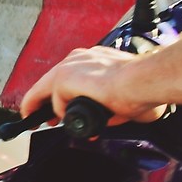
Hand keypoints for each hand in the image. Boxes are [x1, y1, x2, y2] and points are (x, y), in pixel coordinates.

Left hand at [17, 44, 165, 125]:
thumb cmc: (143, 89)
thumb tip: (99, 122)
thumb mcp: (120, 97)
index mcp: (92, 60)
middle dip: (40, 101)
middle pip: (49, 81)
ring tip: (35, 121)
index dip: (58, 94)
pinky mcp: (65, 79)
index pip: (68, 75)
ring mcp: (69, 67)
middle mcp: (78, 59)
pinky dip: (61, 114)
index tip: (57, 107)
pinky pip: (57, 102)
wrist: (146, 81)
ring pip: (46, 90)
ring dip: (41, 107)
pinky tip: (68, 120)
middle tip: (38, 118)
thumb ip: (105, 106)